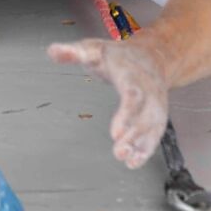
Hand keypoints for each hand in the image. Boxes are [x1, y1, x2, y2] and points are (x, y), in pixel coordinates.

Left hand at [48, 38, 168, 169]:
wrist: (154, 55)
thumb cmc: (120, 55)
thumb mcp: (94, 48)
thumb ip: (74, 52)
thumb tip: (53, 51)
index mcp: (132, 74)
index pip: (133, 95)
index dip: (126, 114)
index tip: (115, 133)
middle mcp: (148, 91)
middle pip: (145, 115)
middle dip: (134, 135)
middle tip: (119, 152)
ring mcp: (155, 104)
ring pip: (152, 127)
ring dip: (141, 146)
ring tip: (127, 161)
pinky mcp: (157, 115)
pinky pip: (155, 133)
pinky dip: (146, 149)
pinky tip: (133, 162)